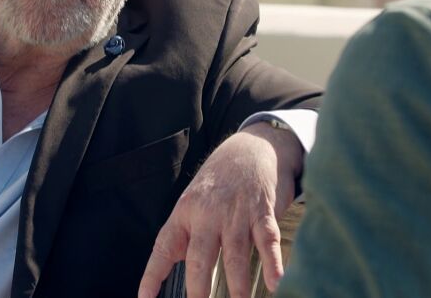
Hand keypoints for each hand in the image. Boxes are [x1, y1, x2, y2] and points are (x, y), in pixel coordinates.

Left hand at [137, 123, 302, 297]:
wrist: (252, 146)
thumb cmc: (220, 181)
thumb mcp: (194, 201)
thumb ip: (186, 232)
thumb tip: (174, 266)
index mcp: (185, 213)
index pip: (163, 249)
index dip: (152, 276)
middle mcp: (208, 214)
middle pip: (200, 259)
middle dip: (198, 290)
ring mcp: (236, 213)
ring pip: (235, 255)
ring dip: (237, 286)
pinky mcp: (262, 210)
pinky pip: (268, 240)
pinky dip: (274, 263)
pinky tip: (277, 283)